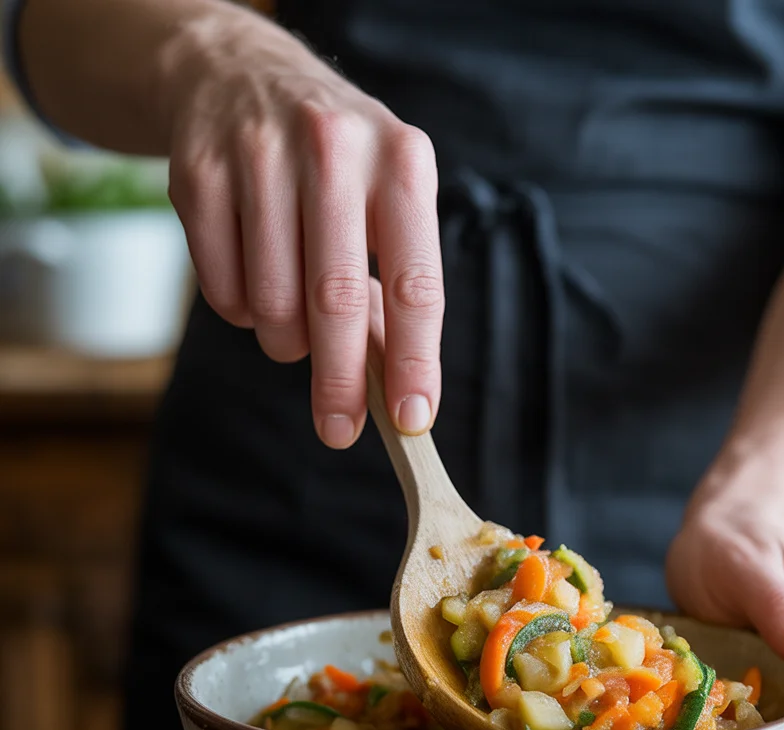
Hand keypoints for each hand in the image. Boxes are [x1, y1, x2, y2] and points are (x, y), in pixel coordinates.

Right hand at [162, 8, 443, 446]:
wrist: (238, 74)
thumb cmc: (335, 166)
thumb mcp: (385, 201)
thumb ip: (394, 286)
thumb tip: (398, 386)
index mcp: (401, 163)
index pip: (416, 283)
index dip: (415, 361)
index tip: (411, 419)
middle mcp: (333, 149)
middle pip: (336, 301)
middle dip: (340, 383)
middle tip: (339, 430)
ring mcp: (257, 156)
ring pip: (272, 305)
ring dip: (286, 341)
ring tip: (295, 320)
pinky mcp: (196, 174)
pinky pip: (222, 291)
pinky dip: (242, 313)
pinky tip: (255, 282)